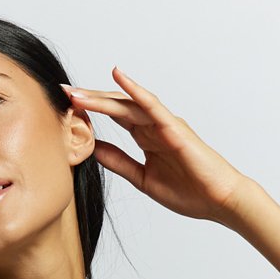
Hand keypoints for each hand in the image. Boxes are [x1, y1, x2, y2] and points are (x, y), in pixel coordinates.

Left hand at [62, 67, 249, 224]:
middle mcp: (153, 125)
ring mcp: (164, 124)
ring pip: (127, 104)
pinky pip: (152, 105)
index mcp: (146, 137)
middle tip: (61, 92)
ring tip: (75, 93)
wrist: (219, 201)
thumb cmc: (189, 192)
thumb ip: (119, 162)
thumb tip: (93, 150)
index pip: (113, 118)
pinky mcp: (175, 127)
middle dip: (88, 99)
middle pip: (115, 106)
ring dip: (100, 97)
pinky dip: (135, 90)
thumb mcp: (142, 178)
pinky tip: (118, 77)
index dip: (89, 112)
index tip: (64, 108)